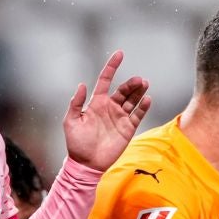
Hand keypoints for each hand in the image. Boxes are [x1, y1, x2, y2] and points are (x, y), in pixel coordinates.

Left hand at [62, 50, 151, 169]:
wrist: (87, 164)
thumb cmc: (76, 143)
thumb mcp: (71, 121)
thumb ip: (76, 103)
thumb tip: (82, 85)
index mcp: (97, 103)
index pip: (106, 80)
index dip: (112, 66)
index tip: (120, 54)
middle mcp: (110, 107)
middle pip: (124, 90)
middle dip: (131, 83)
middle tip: (139, 80)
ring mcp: (120, 117)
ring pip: (132, 99)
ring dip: (139, 91)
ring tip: (144, 84)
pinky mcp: (128, 128)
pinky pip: (138, 115)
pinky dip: (143, 107)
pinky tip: (147, 99)